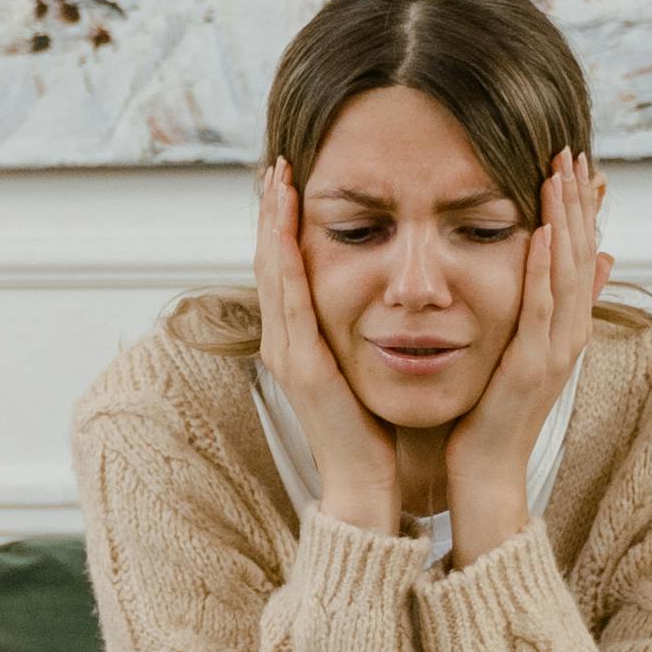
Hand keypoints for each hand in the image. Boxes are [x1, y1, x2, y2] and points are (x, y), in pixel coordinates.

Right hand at [255, 161, 410, 536]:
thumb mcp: (364, 368)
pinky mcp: (300, 366)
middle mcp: (285, 342)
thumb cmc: (372, 431)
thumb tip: (383, 300)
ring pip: (272, 273)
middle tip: (276, 165)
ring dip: (271, 224)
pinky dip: (285, 260)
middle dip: (270, 212)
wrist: (365, 486)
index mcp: (300, 341)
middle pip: (269, 261)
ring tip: (277, 180)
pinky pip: (289, 302)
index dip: (281, 224)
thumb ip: (364, 332)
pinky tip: (286, 230)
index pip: (285, 269)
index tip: (290, 182)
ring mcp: (288, 353)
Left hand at [444, 153, 604, 560]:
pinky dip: (546, 268)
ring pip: (569, 272)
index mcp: (563, 328)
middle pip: (581, 253)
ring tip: (562, 173)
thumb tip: (581, 266)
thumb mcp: (519, 352)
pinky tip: (544, 232)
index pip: (578, 254)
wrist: (486, 474)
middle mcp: (568, 334)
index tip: (572, 164)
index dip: (578, 208)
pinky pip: (541, 308)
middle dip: (576, 200)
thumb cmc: (490, 417)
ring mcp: (555, 350)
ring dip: (566, 219)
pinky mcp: (533, 366)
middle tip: (571, 150)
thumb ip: (542, 310)